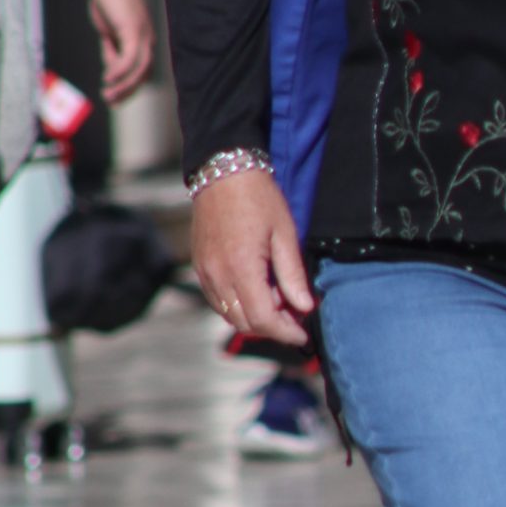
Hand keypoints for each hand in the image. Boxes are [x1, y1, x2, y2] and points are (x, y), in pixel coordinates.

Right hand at [86, 0, 155, 102]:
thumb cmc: (109, 0)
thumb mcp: (109, 30)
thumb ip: (112, 48)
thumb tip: (111, 67)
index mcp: (143, 40)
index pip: (142, 69)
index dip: (130, 86)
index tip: (116, 98)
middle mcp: (148, 40)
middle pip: (143, 73)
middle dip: (127, 90)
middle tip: (112, 102)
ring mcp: (143, 35)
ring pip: (138, 69)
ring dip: (123, 84)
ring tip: (108, 94)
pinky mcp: (134, 31)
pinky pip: (129, 57)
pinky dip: (119, 70)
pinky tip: (108, 78)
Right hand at [190, 168, 314, 347]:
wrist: (223, 172)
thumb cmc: (258, 198)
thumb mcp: (285, 234)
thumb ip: (293, 275)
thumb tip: (305, 307)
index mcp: (241, 268)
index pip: (263, 319)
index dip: (286, 332)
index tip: (303, 334)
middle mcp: (218, 276)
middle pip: (245, 323)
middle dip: (273, 327)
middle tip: (296, 315)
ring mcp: (205, 273)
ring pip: (230, 315)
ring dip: (256, 318)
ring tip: (279, 300)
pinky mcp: (200, 268)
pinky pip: (218, 301)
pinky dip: (239, 306)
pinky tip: (257, 291)